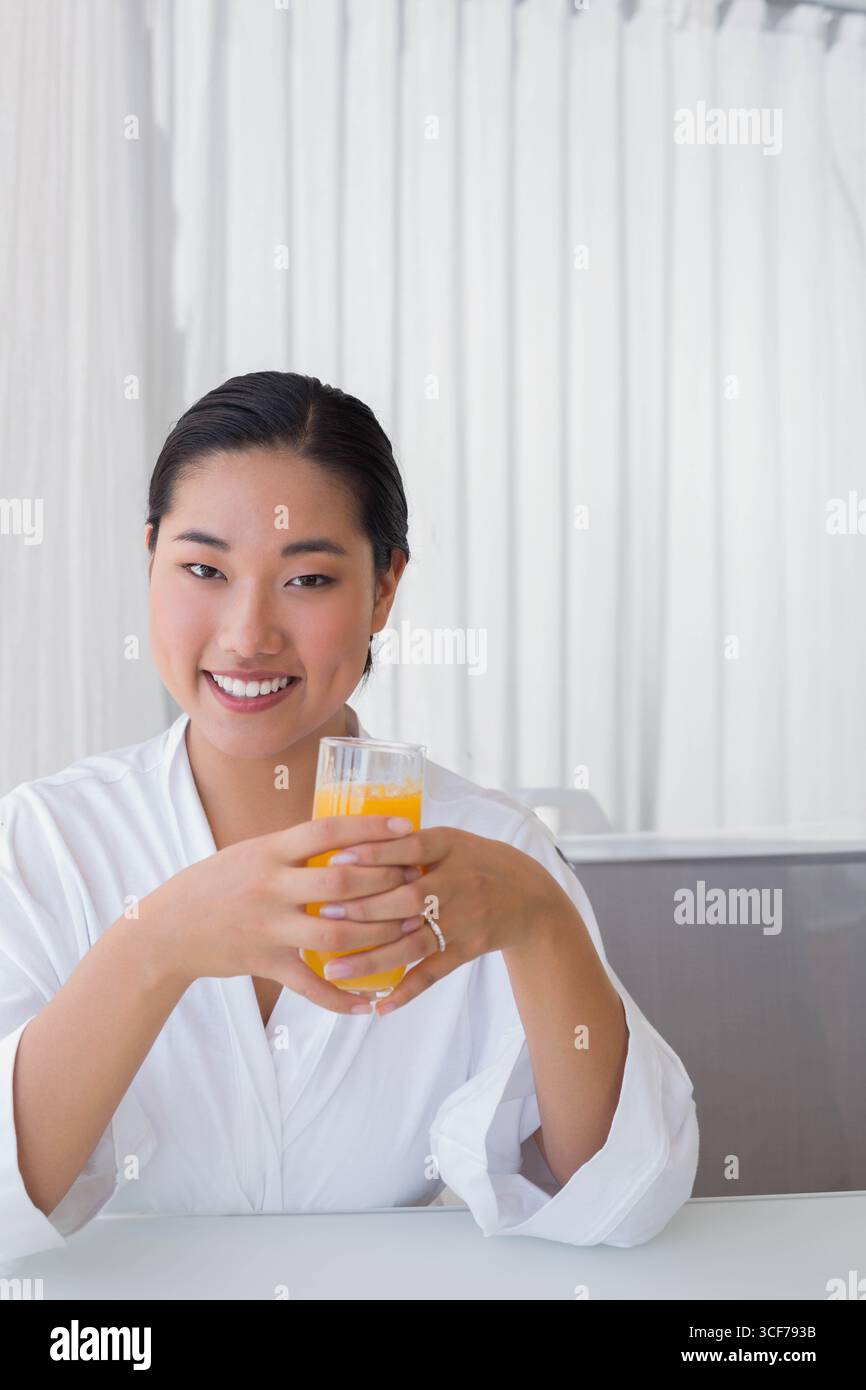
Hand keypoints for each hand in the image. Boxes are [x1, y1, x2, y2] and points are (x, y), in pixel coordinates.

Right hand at [138, 816, 420, 1015]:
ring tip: (409, 930)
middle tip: (416, 881)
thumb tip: (344, 835)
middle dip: (386, 882)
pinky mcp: (266, 963)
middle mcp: (270, 886)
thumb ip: (292, 847)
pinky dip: (342, 997)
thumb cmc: (213, 884)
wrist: (166, 930)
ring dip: (379, 933)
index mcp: (268, 851)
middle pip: (341, 881)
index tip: (406, 829)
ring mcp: (269, 927)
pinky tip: (371, 1002)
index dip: (371, 829)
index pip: (327, 831)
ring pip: (336, 932)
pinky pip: (311, 986)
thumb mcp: (249, 852)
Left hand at [307, 825, 562, 1012]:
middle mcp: (457, 883)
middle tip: (323, 916)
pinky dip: (407, 990)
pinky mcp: (467, 949)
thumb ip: (408, 844)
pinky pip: (434, 972)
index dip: (373, 854)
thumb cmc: (478, 862)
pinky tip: (379, 1005)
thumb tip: (348, 844)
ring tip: (334, 971)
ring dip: (373, 959)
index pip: (409, 848)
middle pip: (407, 898)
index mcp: (450, 847)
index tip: (335, 861)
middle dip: (364, 909)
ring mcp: (463, 919)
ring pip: (413, 942)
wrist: (532, 897)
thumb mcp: (452, 841)